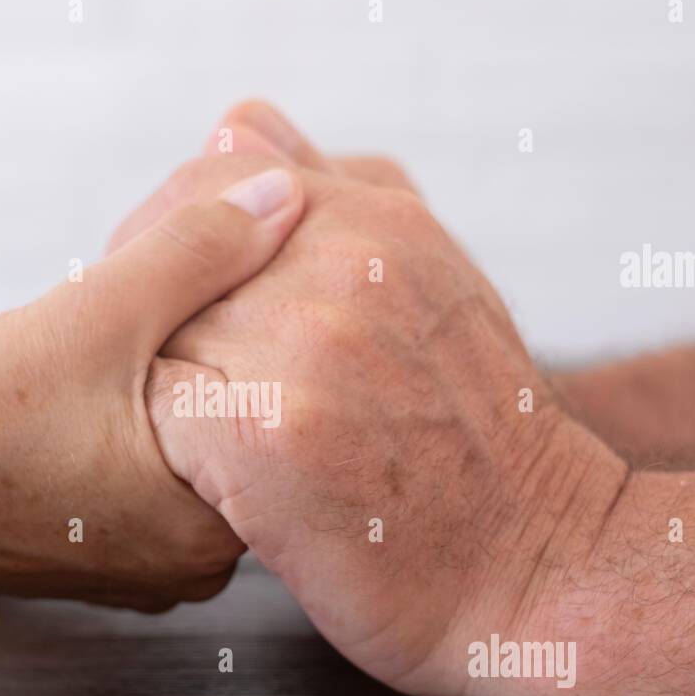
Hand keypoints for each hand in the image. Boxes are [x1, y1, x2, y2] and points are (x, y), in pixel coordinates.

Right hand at [0, 167, 305, 610]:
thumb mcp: (91, 315)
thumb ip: (196, 253)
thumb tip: (283, 195)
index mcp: (213, 526)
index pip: (295, 416)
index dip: (278, 330)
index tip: (249, 285)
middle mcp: (197, 565)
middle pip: (249, 435)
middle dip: (226, 357)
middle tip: (187, 304)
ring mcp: (152, 567)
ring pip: (202, 452)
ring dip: (182, 388)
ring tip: (140, 340)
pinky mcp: (111, 554)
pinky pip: (160, 474)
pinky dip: (149, 424)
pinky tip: (111, 385)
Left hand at [124, 104, 626, 692]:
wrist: (536, 566)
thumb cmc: (480, 436)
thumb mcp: (436, 286)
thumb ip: (340, 198)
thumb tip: (233, 128)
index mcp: (383, 216)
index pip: (215, 172)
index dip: (181, 236)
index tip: (188, 303)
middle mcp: (342, 262)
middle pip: (173, 253)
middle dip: (169, 317)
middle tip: (197, 383)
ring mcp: (303, 345)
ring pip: (158, 333)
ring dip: (172, 387)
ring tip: (226, 442)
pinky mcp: (264, 434)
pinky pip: (161, 413)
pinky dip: (179, 453)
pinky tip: (233, 487)